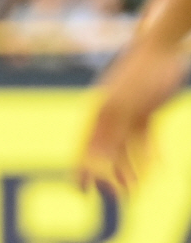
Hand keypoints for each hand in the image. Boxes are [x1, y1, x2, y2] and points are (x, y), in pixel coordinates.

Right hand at [79, 46, 187, 192]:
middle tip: (116, 197)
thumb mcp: (125, 105)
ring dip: (130, 169)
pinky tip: (157, 168)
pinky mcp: (146, 111)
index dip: (80, 170)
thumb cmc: (141, 72)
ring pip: (126, 148)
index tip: (80, 192)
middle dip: (109, 176)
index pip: (85, 147)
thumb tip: (96, 160)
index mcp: (99, 113)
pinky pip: (145, 138)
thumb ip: (112, 132)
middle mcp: (110, 115)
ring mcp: (128, 113)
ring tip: (136, 189)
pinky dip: (149, 153)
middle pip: (106, 152)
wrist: (163, 45)